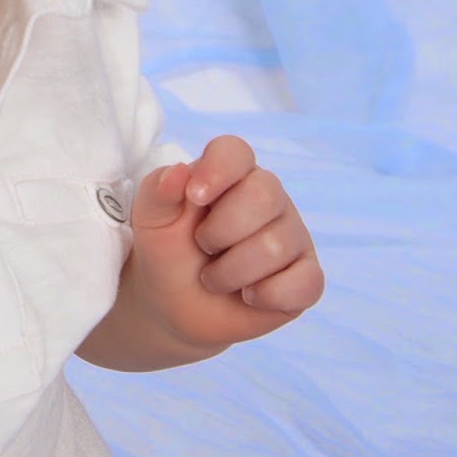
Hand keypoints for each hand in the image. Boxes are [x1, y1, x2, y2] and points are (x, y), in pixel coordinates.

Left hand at [127, 136, 323, 355]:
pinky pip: (306, 282)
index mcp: (231, 175)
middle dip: (222, 230)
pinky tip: (249, 296)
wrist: (174, 305)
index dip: (217, 170)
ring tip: (214, 278)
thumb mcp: (150, 220)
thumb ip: (158, 191)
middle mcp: (269, 199)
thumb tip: (180, 170)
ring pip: (277, 245)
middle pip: (265, 194)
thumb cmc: (167, 251)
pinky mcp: (306, 277)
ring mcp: (292, 237)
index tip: (194, 197)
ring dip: (231, 272)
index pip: (236, 152)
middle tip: (203, 246)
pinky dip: (269, 295)